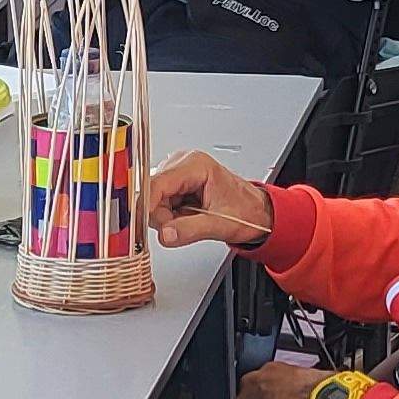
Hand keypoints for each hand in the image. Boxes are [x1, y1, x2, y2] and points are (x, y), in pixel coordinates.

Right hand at [147, 151, 275, 247]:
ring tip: (190, 219)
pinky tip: (185, 216)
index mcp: (195, 165)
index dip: (148, 205)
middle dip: (162, 216)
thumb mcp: (220, 224)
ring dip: (166, 218)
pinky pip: (158, 204)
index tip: (142, 225)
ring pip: (152, 201)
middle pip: (151, 194)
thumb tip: (165, 234)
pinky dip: (169, 217)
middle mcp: (182, 164)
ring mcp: (176, 174)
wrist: (255, 212)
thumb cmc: (245, 210)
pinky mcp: (174, 185)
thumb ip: (191, 230)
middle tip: (183, 226)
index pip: (156, 183)